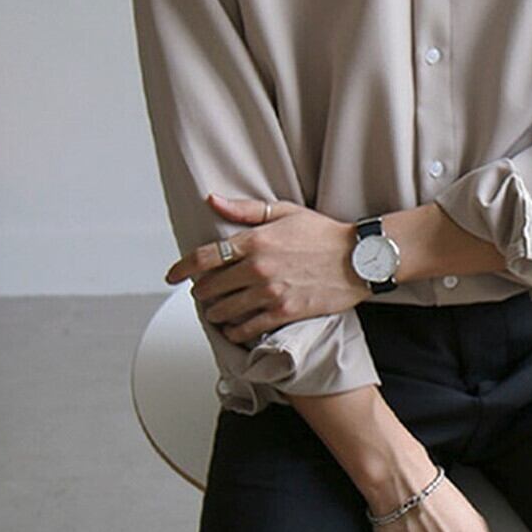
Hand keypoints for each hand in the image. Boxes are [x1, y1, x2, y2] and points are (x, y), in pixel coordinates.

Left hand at [164, 193, 367, 342]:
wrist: (359, 258)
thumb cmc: (325, 234)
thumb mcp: (284, 212)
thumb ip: (245, 210)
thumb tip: (213, 200)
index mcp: (255, 241)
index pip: (205, 257)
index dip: (182, 268)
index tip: (172, 275)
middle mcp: (258, 268)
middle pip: (210, 288)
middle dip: (202, 293)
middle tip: (203, 294)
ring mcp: (270, 292)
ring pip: (225, 311)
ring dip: (215, 314)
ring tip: (217, 312)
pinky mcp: (284, 312)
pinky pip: (247, 328)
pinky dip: (235, 331)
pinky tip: (234, 328)